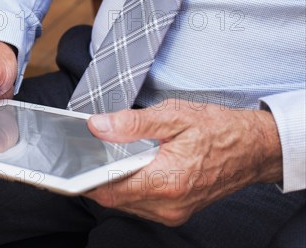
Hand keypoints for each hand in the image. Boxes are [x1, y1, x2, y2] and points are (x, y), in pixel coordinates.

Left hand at [85, 99, 282, 225]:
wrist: (253, 148)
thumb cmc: (218, 130)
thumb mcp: (174, 116)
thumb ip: (132, 123)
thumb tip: (98, 126)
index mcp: (167, 180)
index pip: (110, 190)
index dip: (87, 180)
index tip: (73, 165)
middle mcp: (169, 204)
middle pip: (115, 200)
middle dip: (99, 179)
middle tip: (91, 154)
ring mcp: (174, 211)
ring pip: (126, 204)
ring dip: (115, 184)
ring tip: (115, 159)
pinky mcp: (176, 211)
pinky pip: (141, 205)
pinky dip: (131, 188)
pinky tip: (133, 168)